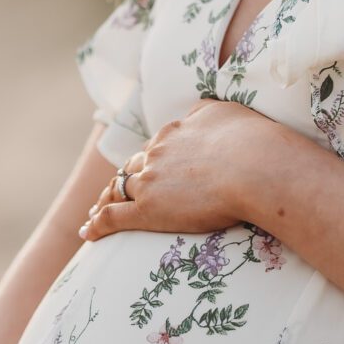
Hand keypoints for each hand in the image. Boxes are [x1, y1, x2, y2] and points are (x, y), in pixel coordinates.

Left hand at [77, 100, 276, 242]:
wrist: (255, 168)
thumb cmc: (253, 143)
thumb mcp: (227, 113)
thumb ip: (208, 113)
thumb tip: (199, 111)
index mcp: (175, 132)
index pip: (156, 147)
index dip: (149, 160)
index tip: (147, 168)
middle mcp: (158, 153)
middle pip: (133, 167)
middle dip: (123, 178)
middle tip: (115, 190)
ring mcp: (150, 182)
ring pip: (119, 190)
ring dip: (106, 199)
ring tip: (97, 211)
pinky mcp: (149, 210)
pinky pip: (114, 217)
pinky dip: (98, 224)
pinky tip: (87, 232)